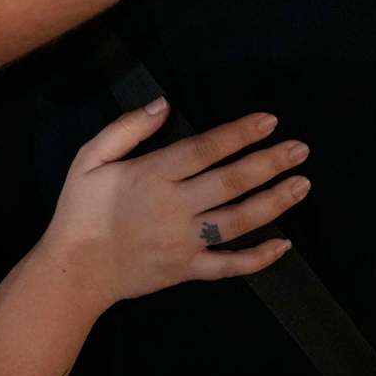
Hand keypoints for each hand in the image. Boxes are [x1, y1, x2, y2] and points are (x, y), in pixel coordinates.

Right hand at [39, 100, 306, 308]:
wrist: (74, 270)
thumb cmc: (80, 211)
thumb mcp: (88, 158)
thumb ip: (125, 129)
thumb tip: (163, 105)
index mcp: (152, 175)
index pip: (206, 149)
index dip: (240, 134)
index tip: (269, 121)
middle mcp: (175, 206)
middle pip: (231, 181)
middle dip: (270, 163)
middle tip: (301, 150)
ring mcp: (185, 241)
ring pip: (239, 219)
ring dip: (274, 202)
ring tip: (302, 185)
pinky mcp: (188, 270)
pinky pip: (229, 265)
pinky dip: (258, 257)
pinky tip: (284, 245)